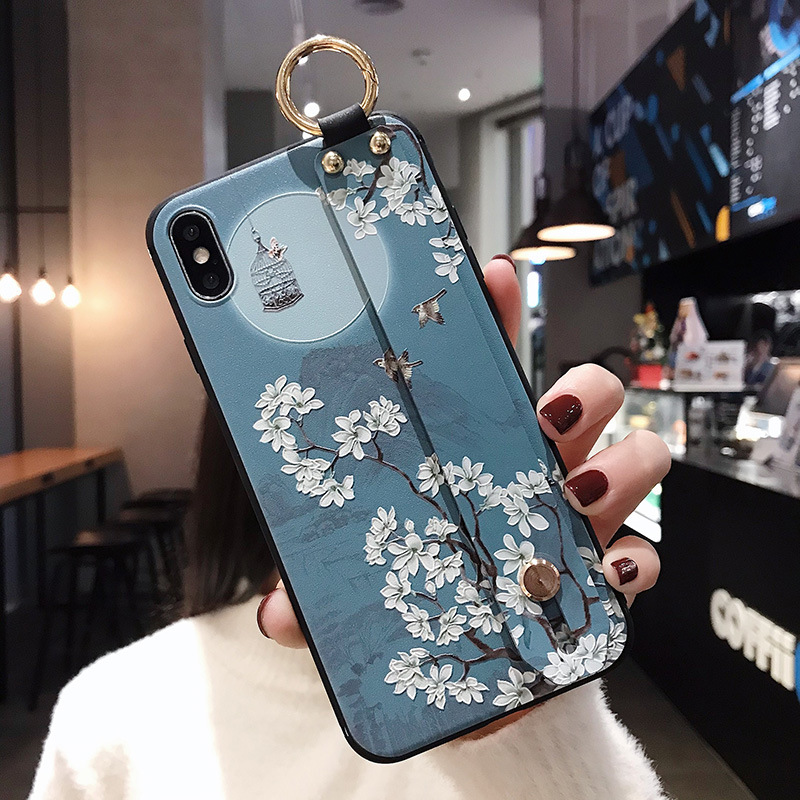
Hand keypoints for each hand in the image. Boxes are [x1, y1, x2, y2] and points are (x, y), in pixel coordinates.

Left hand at [257, 255, 668, 649]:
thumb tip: (276, 614)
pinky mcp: (606, 580)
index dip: (499, 315)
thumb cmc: (420, 598)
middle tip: (547, 418)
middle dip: (582, 390)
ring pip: (633, 457)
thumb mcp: (363, 584)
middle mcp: (539, 470)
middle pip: (586, 394)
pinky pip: (645, 556)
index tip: (492, 275)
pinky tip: (605, 573)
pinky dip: (634, 562)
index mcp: (481, 448)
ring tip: (575, 495)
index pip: (494, 366)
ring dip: (617, 466)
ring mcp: (579, 520)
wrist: (470, 672)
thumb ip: (317, 592)